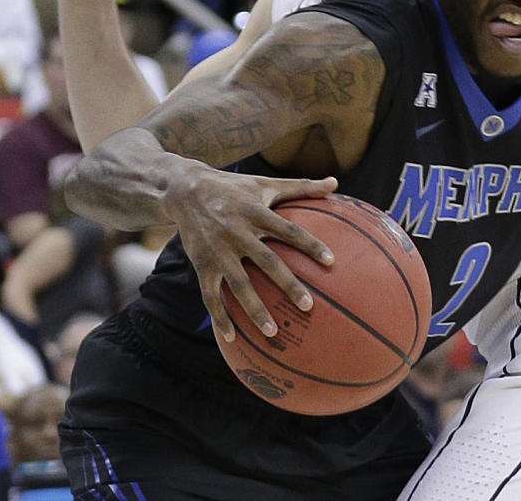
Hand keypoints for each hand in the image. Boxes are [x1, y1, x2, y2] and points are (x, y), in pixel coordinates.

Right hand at [164, 161, 338, 341]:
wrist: (186, 190)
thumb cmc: (235, 188)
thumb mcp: (266, 184)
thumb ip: (301, 186)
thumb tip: (335, 182)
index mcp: (257, 212)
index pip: (289, 230)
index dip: (309, 245)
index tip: (330, 261)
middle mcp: (238, 232)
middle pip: (267, 261)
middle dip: (288, 284)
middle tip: (308, 306)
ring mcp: (219, 251)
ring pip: (239, 284)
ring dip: (255, 309)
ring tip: (273, 332)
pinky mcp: (202, 264)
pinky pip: (211, 295)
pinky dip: (220, 316)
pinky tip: (232, 338)